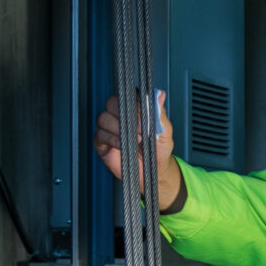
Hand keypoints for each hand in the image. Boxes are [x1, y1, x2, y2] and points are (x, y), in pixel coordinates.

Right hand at [94, 89, 183, 211]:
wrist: (153, 172)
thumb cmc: (158, 149)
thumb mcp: (165, 131)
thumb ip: (160, 113)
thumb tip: (160, 94)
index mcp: (133, 108)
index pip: (128, 95)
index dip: (134, 103)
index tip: (143, 114)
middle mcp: (119, 115)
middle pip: (112, 103)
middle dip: (125, 116)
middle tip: (140, 129)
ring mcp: (108, 127)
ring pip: (103, 118)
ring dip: (118, 128)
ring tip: (135, 140)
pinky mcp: (101, 142)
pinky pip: (100, 135)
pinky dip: (111, 139)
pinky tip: (122, 144)